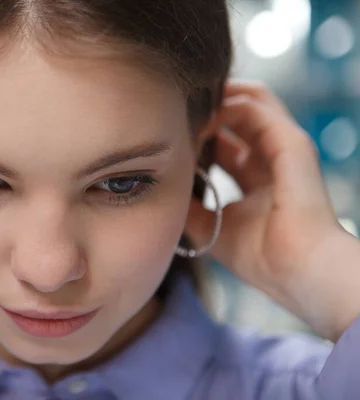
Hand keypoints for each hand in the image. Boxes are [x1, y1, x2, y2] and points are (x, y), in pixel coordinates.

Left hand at [186, 81, 359, 340]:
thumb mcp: (210, 227)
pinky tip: (198, 120)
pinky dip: (223, 108)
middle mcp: (272, 159)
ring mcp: (284, 147)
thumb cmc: (259, 256)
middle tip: (174, 112)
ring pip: (250, 100)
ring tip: (184, 107)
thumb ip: (188, 204)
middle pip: (238, 116)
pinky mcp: (291, 142)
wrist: (296, 270)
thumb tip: (162, 185)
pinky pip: (253, 108)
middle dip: (206, 110)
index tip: (169, 137)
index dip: (198, 137)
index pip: (226, 145)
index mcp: (257, 180)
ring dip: (214, 101)